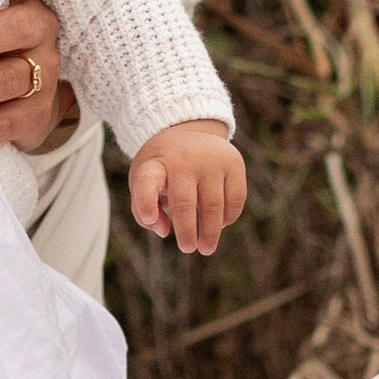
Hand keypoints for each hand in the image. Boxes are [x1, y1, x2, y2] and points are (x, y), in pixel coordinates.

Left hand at [128, 122, 246, 254]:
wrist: (187, 129)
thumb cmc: (162, 166)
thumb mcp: (143, 180)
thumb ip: (143, 209)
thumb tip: (164, 231)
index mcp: (154, 163)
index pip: (147, 181)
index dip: (146, 202)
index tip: (149, 219)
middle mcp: (183, 158)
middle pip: (184, 202)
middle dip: (187, 231)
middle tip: (187, 249)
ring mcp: (211, 158)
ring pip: (213, 205)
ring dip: (210, 232)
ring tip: (206, 248)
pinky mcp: (233, 162)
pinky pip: (235, 198)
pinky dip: (229, 217)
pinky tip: (221, 224)